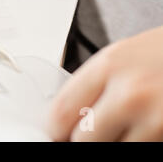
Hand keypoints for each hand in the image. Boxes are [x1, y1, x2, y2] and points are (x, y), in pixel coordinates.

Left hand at [47, 26, 162, 140]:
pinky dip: (141, 141)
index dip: (54, 129)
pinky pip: (144, 149)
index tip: (56, 133)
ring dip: (118, 142)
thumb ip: (93, 85)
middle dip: (83, 140)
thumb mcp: (125, 55)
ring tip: (134, 123)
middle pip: (82, 140)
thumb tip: (65, 116)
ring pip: (115, 150)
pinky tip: (148, 128)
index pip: (61, 113)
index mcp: (111, 66)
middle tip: (91, 134)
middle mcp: (132, 94)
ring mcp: (158, 120)